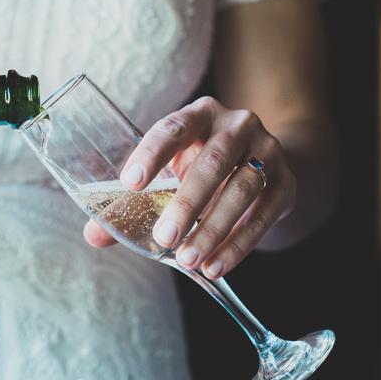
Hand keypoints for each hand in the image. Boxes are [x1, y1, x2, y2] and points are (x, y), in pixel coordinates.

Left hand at [82, 96, 296, 278]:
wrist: (262, 162)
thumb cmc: (198, 165)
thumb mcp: (169, 172)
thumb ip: (132, 202)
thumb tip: (93, 236)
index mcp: (199, 114)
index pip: (173, 128)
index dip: (151, 154)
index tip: (130, 184)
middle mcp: (236, 125)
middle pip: (212, 162)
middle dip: (186, 203)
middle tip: (164, 238)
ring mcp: (267, 151)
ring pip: (242, 189)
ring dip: (214, 229)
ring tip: (188, 260)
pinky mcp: (287, 182)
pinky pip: (264, 215)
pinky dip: (238, 244)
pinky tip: (215, 265)